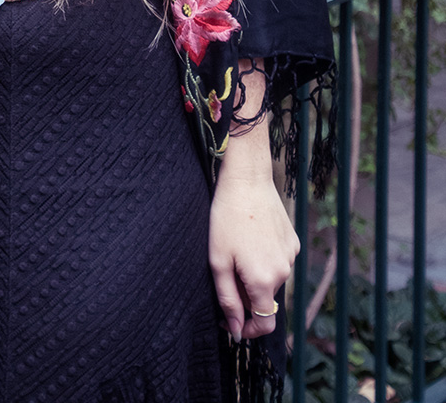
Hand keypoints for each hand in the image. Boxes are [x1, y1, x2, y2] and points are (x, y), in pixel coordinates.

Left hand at [209, 167, 298, 342]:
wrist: (247, 179)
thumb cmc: (226, 218)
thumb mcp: (218, 261)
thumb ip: (228, 300)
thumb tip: (236, 331)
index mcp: (265, 281)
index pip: (264, 324)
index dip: (247, 329)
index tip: (230, 322)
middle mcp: (284, 272)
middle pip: (265, 299)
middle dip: (246, 295)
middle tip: (226, 269)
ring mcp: (291, 256)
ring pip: (272, 280)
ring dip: (256, 276)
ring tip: (238, 248)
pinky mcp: (294, 241)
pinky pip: (279, 261)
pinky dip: (265, 259)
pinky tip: (251, 237)